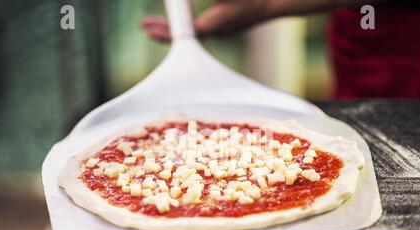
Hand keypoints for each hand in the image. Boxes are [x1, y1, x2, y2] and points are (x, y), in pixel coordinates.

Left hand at [141, 0, 279, 41]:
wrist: (274, 3)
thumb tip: (178, 1)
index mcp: (216, 24)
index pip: (182, 32)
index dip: (163, 30)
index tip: (147, 28)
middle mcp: (217, 32)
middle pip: (183, 37)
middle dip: (162, 31)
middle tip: (144, 27)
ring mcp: (221, 31)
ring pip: (190, 35)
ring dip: (172, 30)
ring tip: (154, 26)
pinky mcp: (224, 28)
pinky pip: (199, 32)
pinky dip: (185, 28)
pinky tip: (179, 24)